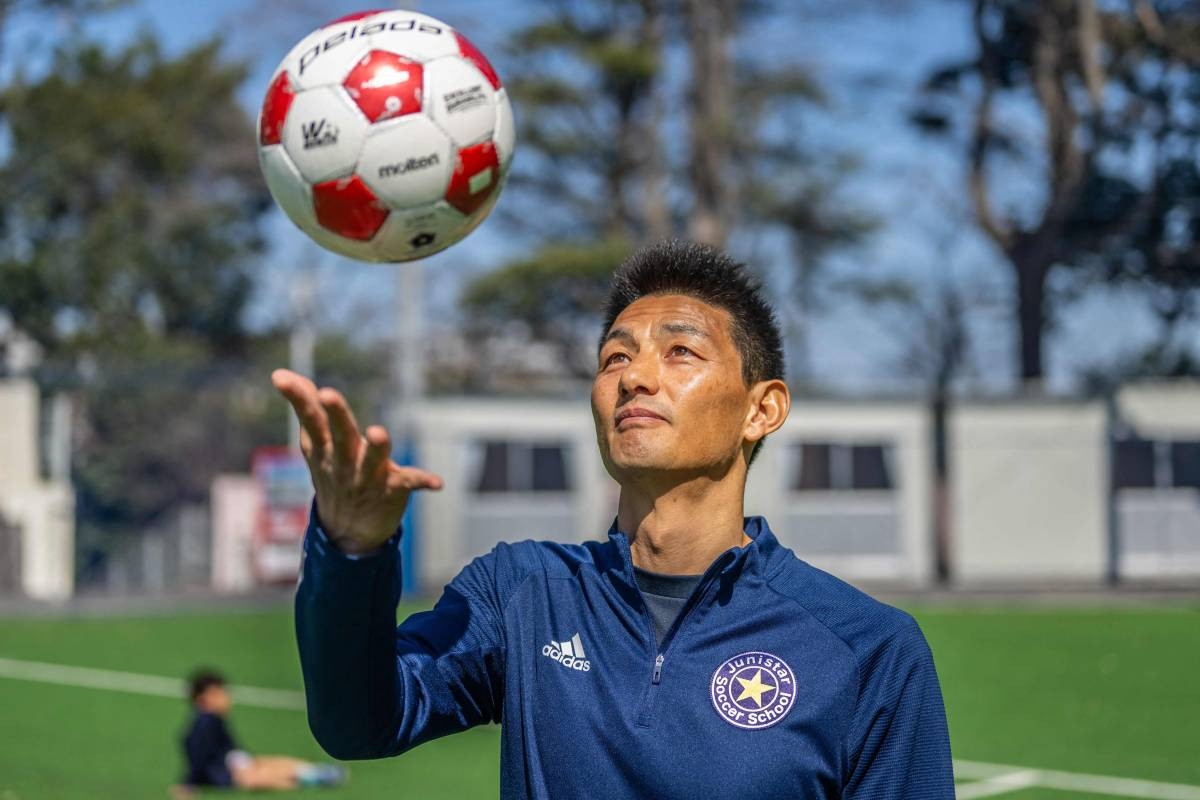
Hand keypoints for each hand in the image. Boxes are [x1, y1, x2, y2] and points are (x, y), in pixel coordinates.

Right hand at [271, 368, 442, 554]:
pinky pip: (408, 483)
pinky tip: (437, 483)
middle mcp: (343, 462)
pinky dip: (423, 481)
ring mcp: (367, 478)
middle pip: (339, 435)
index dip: (298, 398)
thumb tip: (280, 372)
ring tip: (378, 432)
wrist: (348, 531)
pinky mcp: (392, 489)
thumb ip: (306, 408)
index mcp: (325, 448)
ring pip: (371, 460)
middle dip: (335, 414)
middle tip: (327, 393)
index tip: (280, 378)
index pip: (310, 420)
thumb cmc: (333, 474)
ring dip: (376, 447)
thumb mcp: (316, 444)